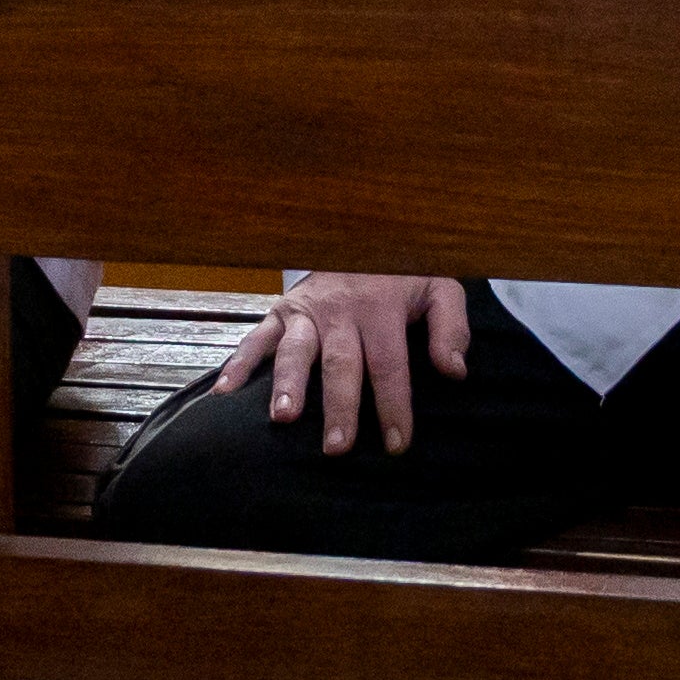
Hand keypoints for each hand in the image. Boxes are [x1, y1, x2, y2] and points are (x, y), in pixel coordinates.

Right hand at [213, 274, 469, 457]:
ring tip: (283, 418)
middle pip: (340, 363)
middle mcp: (340, 309)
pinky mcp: (281, 310)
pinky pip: (257, 337)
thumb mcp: (438, 287)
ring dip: (288, 384)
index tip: (397, 444)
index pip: (389, 364)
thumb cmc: (402, 274)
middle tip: (337, 446)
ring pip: (295, 350)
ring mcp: (306, 310)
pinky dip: (239, 364)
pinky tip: (225, 393)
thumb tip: (454, 371)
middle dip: (339, 406)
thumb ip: (451, 327)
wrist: (363, 233)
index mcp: (381, 307)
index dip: (394, 406)